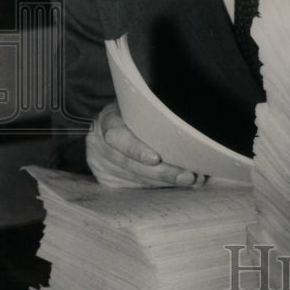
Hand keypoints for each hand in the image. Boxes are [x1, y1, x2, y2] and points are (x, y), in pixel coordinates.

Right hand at [86, 103, 206, 188]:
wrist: (107, 124)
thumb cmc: (133, 110)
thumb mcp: (138, 104)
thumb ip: (154, 113)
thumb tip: (187, 126)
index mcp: (107, 120)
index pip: (116, 136)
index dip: (136, 149)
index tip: (156, 158)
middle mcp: (99, 145)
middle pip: (130, 164)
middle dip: (162, 173)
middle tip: (188, 177)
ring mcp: (102, 165)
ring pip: (136, 178)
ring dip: (165, 182)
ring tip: (190, 181)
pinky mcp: (108, 179)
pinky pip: (135, 185)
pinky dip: (158, 185)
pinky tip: (176, 184)